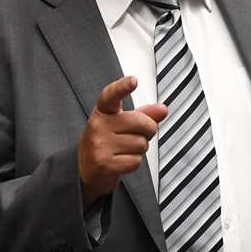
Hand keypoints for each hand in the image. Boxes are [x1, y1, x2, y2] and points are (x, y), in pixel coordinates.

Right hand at [78, 76, 168, 206]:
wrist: (88, 170)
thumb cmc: (107, 142)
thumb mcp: (121, 123)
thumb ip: (143, 114)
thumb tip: (163, 109)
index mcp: (102, 111)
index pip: (111, 95)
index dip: (122, 87)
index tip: (133, 81)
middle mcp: (98, 125)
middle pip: (140, 122)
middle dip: (148, 130)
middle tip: (139, 135)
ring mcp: (99, 145)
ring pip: (141, 143)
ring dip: (140, 149)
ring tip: (126, 149)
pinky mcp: (104, 163)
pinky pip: (136, 160)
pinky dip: (134, 162)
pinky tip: (122, 160)